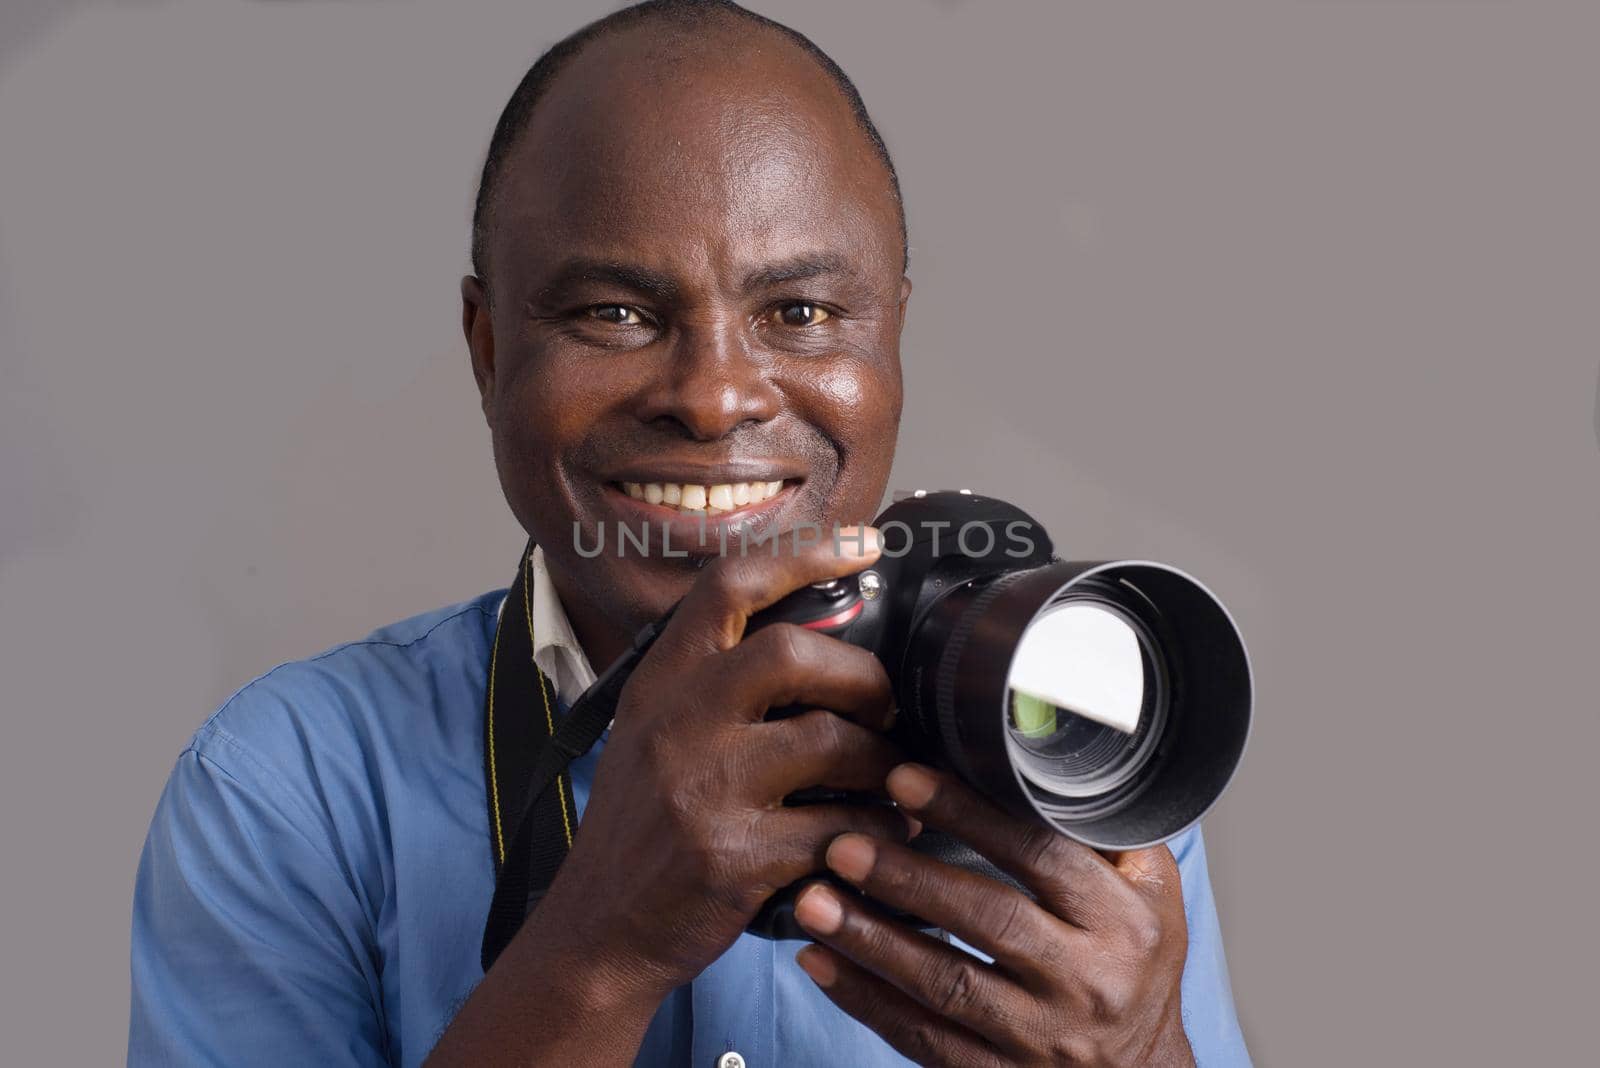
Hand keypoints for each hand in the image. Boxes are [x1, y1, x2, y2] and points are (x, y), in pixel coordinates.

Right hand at [520, 525, 910, 998]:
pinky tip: (881, 834)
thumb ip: (713, 682)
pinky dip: (877, 831)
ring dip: (883, 762)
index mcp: (662, 683)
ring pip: (833, 743)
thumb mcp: (652, 732)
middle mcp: (678, 724)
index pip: (729, 586)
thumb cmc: (640, 827)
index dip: (805, 553)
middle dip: (863, 678)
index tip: (864, 545)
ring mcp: (704, 790)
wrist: (598, 928)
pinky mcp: (735, 858)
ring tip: (892, 779)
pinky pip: (840, 827)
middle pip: (794, 653)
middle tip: (883, 707)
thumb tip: (813, 639)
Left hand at [792, 764, 1194, 1066]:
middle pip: (989, 919)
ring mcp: (1041, 1037)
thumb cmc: (1136, 969)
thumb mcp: (1151, 896)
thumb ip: (1098, 835)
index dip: (969, 814)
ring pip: (947, 984)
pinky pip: (924, 1041)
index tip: (905, 780)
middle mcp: (1086, 980)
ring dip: (872, 940)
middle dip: (907, 878)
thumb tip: (1027, 760)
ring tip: (814, 899)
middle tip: (842, 844)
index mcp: (1121, 921)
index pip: (1039, 854)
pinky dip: (866, 1001)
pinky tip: (821, 963)